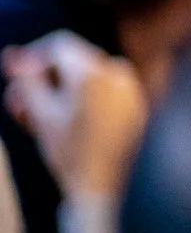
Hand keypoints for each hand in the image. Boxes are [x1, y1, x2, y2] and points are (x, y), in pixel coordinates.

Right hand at [4, 32, 147, 201]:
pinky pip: (105, 91)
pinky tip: (62, 123)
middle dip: (42, 80)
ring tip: (35, 120)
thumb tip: (13, 55)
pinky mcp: (136, 104)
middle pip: (72, 62)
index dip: (33, 58)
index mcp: (95, 72)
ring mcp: (131, 88)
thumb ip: (26, 81)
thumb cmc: (69, 152)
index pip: (59, 45)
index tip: (15, 79)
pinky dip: (82, 100)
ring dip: (59, 92)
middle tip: (17, 106)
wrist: (102, 187)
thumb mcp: (40, 114)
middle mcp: (119, 73)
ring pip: (86, 78)